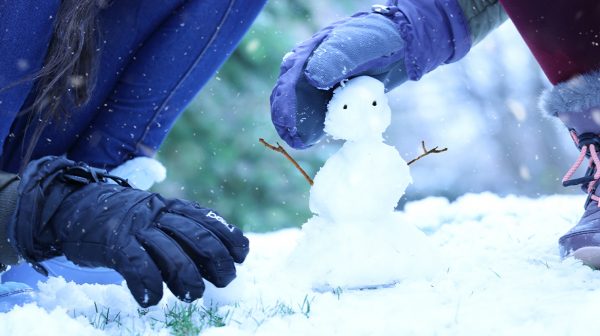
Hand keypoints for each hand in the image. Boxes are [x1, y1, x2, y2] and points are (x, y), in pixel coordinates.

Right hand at [8, 156, 248, 306]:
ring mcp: (137, 227)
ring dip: (187, 279)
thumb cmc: (126, 223)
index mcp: (174, 207)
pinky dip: (149, 286)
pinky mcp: (114, 243)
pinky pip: (137, 266)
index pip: (210, 220)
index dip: (230, 238)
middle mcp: (159, 214)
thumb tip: (219, 265)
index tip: (240, 257)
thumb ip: (185, 235)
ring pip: (172, 253)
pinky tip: (151, 300)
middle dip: (217, 261)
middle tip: (223, 281)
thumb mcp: (158, 219)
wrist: (76, 206)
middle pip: (198, 237)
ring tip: (190, 295)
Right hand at [270, 1, 470, 148]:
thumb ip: (335, 59)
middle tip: (291, 137)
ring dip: (300, 126)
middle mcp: (310, 71)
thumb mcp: (358, 46)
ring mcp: (322, 86)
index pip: (291, 79)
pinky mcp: (335, 99)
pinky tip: (314, 140)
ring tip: (299, 142)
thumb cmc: (377, 41)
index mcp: (310, 54)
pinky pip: (323, 115)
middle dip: (288, 117)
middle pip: (292, 96)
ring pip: (304, 108)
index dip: (286, 102)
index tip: (287, 121)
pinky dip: (317, 127)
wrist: (400, 47)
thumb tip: (312, 78)